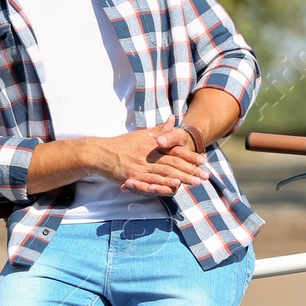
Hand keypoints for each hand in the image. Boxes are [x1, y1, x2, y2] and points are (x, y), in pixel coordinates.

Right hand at [79, 118, 207, 195]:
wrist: (100, 152)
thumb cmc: (122, 144)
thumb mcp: (142, 134)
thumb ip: (160, 129)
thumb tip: (173, 118)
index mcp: (153, 145)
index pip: (175, 151)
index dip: (190, 156)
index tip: (203, 161)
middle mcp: (148, 155)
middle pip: (174, 163)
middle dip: (191, 170)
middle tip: (206, 176)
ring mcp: (140, 167)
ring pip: (165, 173)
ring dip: (182, 178)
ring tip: (196, 182)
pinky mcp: (132, 177)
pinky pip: (150, 182)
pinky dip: (162, 184)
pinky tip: (173, 187)